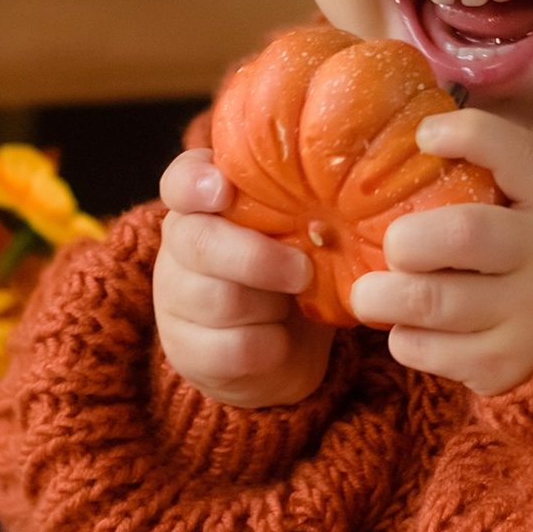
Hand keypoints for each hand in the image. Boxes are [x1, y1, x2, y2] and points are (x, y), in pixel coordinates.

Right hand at [153, 151, 333, 410]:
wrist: (281, 349)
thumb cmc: (295, 270)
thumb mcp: (302, 231)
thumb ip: (310, 204)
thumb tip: (356, 185)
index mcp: (205, 204)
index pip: (182, 181)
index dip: (196, 182)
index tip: (223, 190)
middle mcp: (180, 247)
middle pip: (198, 243)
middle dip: (256, 257)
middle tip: (304, 271)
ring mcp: (176, 300)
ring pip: (218, 300)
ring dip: (270, 306)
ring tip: (294, 305)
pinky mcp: (187, 350)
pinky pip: (232, 348)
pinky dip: (269, 346)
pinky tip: (280, 341)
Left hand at [349, 113, 532, 396]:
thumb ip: (490, 164)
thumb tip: (415, 130)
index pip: (516, 151)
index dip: (465, 134)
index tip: (427, 136)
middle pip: (460, 235)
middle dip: (404, 239)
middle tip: (395, 246)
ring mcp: (527, 319)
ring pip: (427, 300)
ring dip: (381, 294)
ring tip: (378, 290)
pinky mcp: (502, 367)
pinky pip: (421, 349)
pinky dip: (401, 335)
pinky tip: (417, 325)